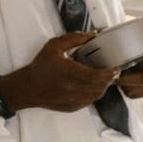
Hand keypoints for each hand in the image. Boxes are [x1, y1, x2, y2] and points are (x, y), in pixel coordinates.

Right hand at [0, 32, 119, 112]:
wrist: (27, 88)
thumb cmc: (40, 66)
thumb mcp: (54, 46)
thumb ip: (74, 38)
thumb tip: (94, 34)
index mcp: (67, 72)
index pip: (95, 76)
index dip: (109, 73)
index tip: (115, 68)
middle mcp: (70, 89)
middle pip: (99, 87)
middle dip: (109, 79)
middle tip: (113, 71)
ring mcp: (71, 100)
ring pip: (96, 96)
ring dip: (103, 87)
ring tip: (104, 78)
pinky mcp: (71, 108)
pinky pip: (89, 101)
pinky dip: (94, 94)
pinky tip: (92, 86)